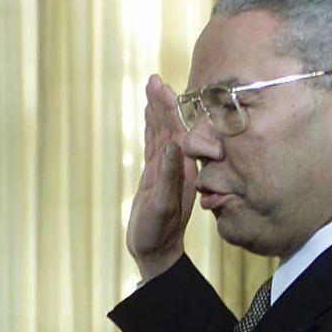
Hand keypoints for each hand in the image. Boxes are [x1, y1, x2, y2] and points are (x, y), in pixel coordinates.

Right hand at [125, 74, 196, 280]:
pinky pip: (153, 144)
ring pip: (162, 132)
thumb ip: (168, 177)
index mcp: (184, 169)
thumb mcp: (163, 207)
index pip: (178, 131)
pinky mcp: (156, 174)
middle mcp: (179, 164)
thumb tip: (172, 145)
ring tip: (150, 88)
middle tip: (153, 80)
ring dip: (157, 110)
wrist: (156, 251)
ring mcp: (167, 168)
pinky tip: (147, 114)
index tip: (163, 88)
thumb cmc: (158, 233)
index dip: (171, 109)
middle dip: (163, 102)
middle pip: (171, 126)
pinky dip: (150, 127)